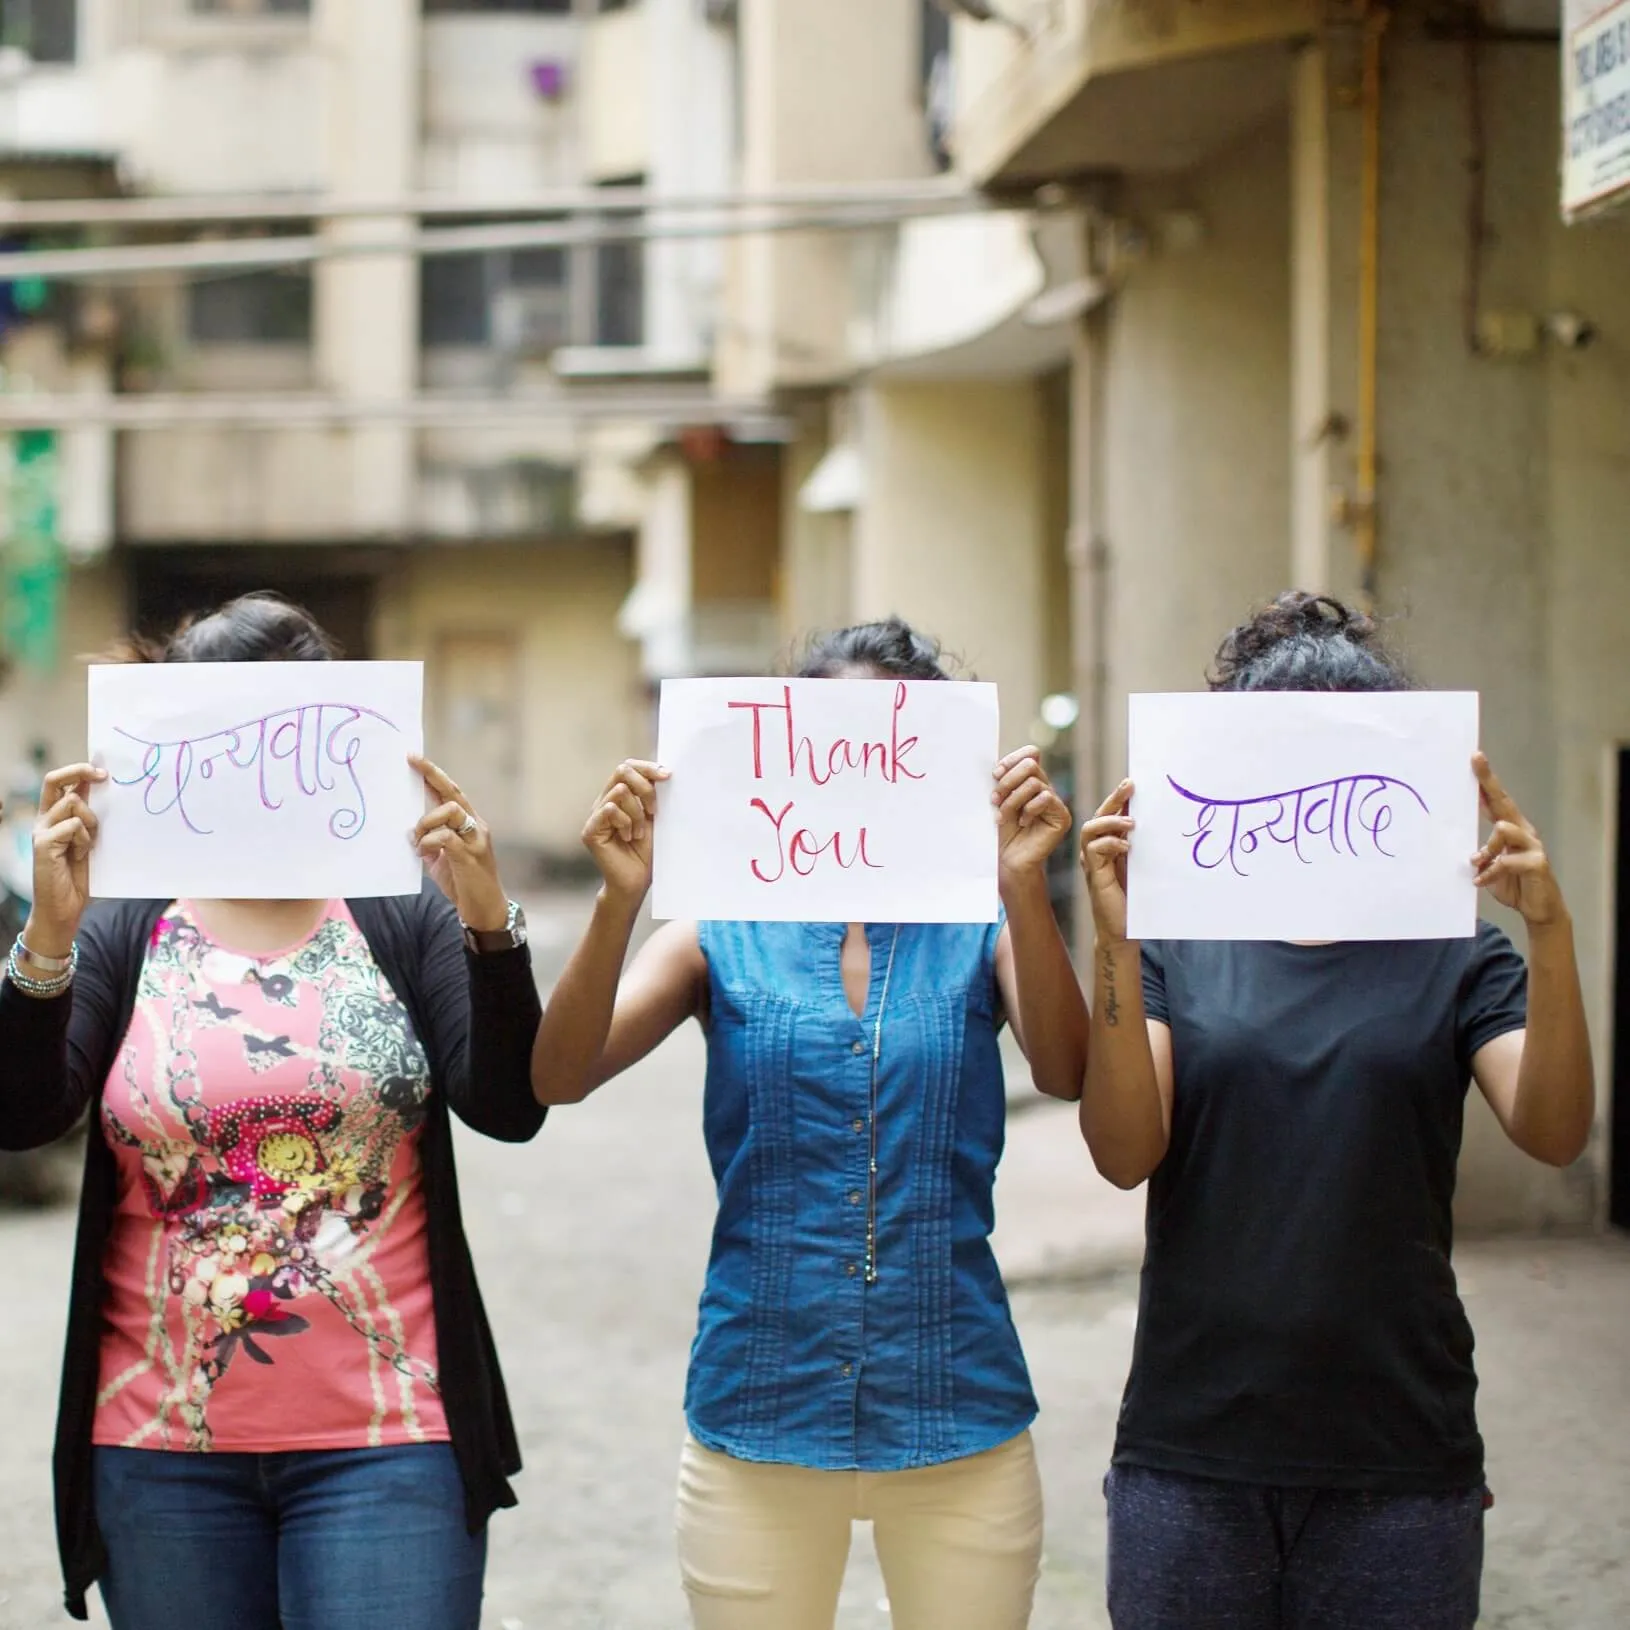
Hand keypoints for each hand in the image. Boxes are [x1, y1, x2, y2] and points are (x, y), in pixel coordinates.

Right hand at [27, 763, 105, 957]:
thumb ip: (88, 818)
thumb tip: (99, 790)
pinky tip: (82, 854)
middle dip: (78, 771)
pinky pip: (73, 826)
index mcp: (53, 817)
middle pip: (54, 780)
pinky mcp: (43, 845)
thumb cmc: (78, 877)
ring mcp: (41, 831)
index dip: (79, 771)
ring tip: (89, 843)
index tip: (103, 771)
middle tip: (102, 774)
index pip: (59, 783)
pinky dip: (84, 838)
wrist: (63, 909)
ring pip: (72, 804)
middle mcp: (43, 820)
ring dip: (90, 820)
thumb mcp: (87, 841)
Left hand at [412, 756, 508, 931]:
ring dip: (427, 820)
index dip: (434, 774)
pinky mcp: (471, 857)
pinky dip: (429, 841)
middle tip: (413, 765)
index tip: (414, 758)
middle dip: (433, 776)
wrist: (485, 910)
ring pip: (452, 811)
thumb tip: (408, 830)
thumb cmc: (463, 883)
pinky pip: (446, 838)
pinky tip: (422, 852)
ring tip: (416, 838)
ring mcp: (476, 841)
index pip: (452, 792)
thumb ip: (429, 841)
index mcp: (470, 824)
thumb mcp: (441, 858)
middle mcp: (477, 827)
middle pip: (455, 793)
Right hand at [583, 759, 667, 903]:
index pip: (628, 766)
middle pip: (622, 770)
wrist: (636, 882)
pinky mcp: (590, 830)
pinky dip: (626, 822)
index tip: (668, 776)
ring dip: (637, 813)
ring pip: (620, 791)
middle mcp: (604, 802)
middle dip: (645, 788)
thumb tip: (662, 770)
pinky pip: (610, 810)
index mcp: (618, 796)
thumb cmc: (646, 852)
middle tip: (654, 811)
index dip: (647, 767)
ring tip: (639, 833)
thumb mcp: (653, 817)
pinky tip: (628, 838)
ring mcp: (595, 815)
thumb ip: (651, 794)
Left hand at [993, 747, 1070, 883]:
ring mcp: (1055, 802)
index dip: (1012, 759)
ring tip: (1003, 816)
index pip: (1031, 753)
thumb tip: (999, 763)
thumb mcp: (999, 801)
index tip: (995, 774)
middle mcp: (1046, 788)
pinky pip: (1046, 798)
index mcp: (1031, 780)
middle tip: (995, 799)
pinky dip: (1028, 809)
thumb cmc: (1002, 832)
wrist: (1009, 860)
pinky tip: (1022, 823)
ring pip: (1034, 782)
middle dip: (1008, 781)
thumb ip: (1003, 780)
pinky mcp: (1061, 816)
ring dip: (1013, 799)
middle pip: (1031, 764)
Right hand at [1079, 780, 1134, 943]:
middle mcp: (1096, 851)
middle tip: (1130, 786)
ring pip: (1090, 830)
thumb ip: (1144, 845)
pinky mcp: (1094, 876)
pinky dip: (1109, 844)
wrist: (1123, 931)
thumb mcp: (1142, 865)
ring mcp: (1092, 863)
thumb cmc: (1135, 899)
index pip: (1111, 814)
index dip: (1119, 798)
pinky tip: (1126, 847)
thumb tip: (1160, 821)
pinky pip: (1093, 851)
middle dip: (1114, 798)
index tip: (1134, 782)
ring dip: (1110, 821)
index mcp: (1109, 845)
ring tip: (1131, 822)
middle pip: (1098, 816)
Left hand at [1471, 754, 1566, 928]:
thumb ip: (1478, 853)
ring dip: (1486, 847)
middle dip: (1488, 782)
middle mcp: (1523, 831)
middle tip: (1476, 764)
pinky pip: (1507, 861)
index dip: (1485, 780)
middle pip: (1504, 802)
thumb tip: (1454, 844)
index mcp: (1511, 829)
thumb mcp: (1489, 866)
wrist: (1538, 909)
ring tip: (1475, 863)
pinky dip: (1490, 872)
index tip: (1475, 759)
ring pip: (1504, 829)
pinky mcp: (1537, 863)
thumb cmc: (1512, 883)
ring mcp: (1532, 846)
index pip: (1496, 800)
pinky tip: (1479, 881)